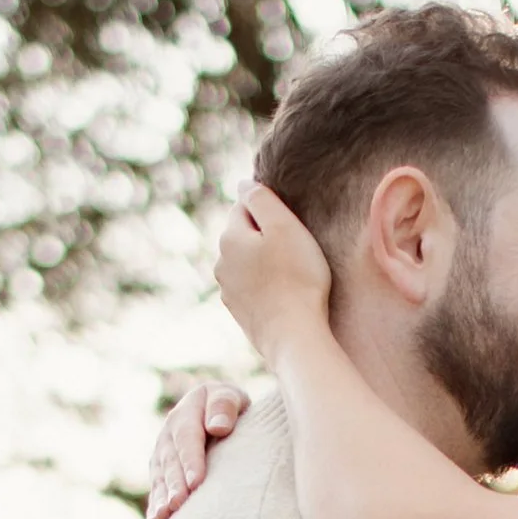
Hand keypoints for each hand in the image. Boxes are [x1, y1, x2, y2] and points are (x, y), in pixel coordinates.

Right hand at [148, 381, 247, 518]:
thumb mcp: (230, 396)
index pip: (187, 440)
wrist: (215, 411)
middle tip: (178, 506)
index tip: (197, 483)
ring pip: (160, 479)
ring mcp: (162, 455)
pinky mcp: (161, 473)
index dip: (191, 461)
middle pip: (171, 463)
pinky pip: (157, 491)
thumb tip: (218, 427)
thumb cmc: (229, 406)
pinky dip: (155, 508)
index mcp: (185, 415)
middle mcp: (168, 436)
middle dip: (174, 486)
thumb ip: (225, 405)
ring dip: (161, 500)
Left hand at [214, 178, 333, 363]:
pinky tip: (285, 294)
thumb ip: (261, 199)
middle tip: (296, 251)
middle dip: (266, 236)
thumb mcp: (284, 225)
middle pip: (245, 234)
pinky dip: (266, 285)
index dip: (272, 212)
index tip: (292, 227)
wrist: (294, 335)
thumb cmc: (296, 277)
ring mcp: (228, 290)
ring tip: (292, 274)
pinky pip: (253, 287)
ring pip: (247, 262)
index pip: (246, 206)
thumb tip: (243, 183)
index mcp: (229, 237)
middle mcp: (221, 263)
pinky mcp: (239, 312)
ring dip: (265, 262)